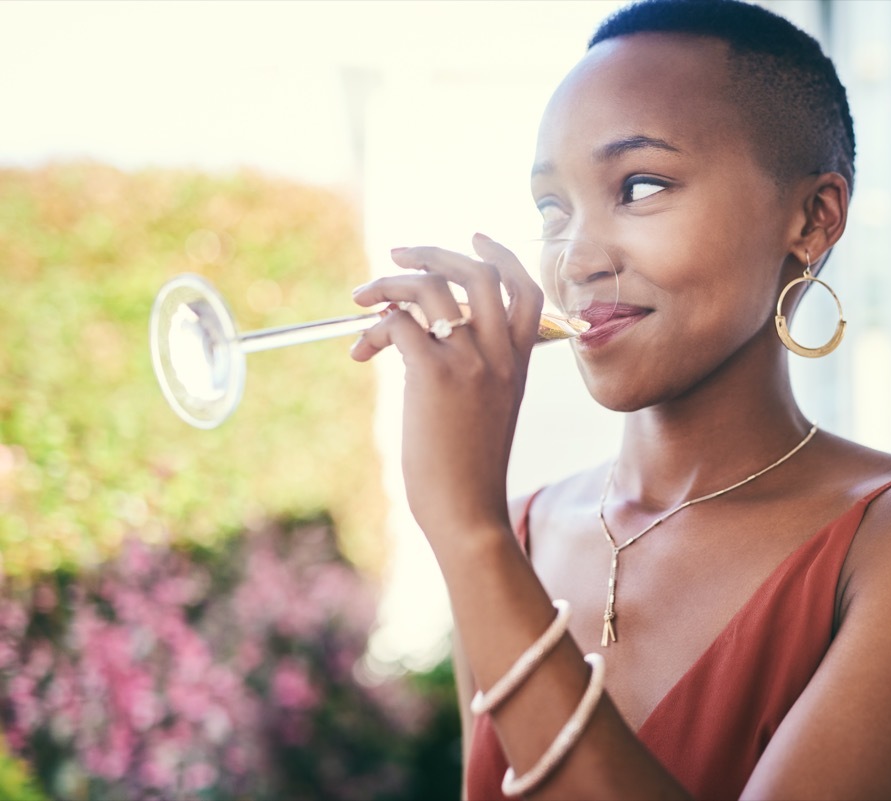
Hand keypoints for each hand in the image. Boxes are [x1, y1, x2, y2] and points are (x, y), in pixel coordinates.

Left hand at [348, 233, 543, 538]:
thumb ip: (477, 370)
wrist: (469, 512)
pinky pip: (400, 323)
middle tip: (400, 255)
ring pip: (432, 288)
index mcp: (519, 362)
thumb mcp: (490, 410)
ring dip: (390, 283)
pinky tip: (362, 349)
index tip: (475, 238)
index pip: (526, 289)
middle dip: (435, 253)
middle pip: (479, 272)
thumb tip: (423, 336)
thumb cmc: (470, 470)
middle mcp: (501, 354)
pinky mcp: (434, 376)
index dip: (502, 255)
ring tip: (362, 299)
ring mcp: (471, 362)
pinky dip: (376, 326)